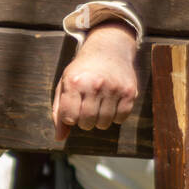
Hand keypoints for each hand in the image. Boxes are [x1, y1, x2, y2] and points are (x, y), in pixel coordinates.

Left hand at [52, 21, 138, 141]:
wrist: (108, 50)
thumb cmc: (82, 71)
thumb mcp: (65, 84)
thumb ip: (59, 111)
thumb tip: (59, 138)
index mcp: (75, 82)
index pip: (69, 117)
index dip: (70, 118)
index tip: (73, 110)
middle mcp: (94, 85)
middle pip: (87, 123)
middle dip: (84, 122)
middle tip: (86, 109)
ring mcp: (114, 88)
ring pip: (104, 123)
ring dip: (99, 120)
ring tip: (98, 105)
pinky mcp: (129, 92)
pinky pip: (120, 119)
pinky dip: (114, 117)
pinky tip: (110, 103)